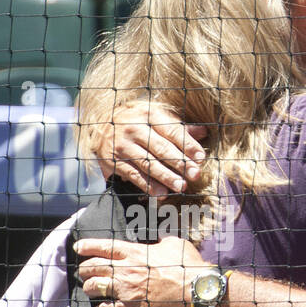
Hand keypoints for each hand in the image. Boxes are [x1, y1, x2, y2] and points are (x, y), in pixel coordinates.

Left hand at [73, 237, 209, 306]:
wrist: (195, 288)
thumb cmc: (187, 265)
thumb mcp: (174, 244)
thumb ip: (162, 241)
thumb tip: (160, 241)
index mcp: (134, 252)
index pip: (102, 247)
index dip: (87, 247)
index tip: (78, 248)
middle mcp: (125, 270)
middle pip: (92, 267)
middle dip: (85, 269)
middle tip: (84, 271)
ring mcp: (125, 290)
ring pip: (93, 287)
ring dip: (89, 288)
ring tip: (90, 289)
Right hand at [90, 100, 206, 196]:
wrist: (100, 124)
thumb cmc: (136, 120)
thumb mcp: (155, 116)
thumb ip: (179, 127)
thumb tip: (205, 132)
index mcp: (149, 113)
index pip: (171, 130)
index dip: (187, 144)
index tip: (200, 157)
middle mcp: (134, 127)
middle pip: (160, 147)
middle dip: (179, 162)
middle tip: (194, 174)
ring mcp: (123, 145)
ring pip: (147, 163)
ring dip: (165, 176)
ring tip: (181, 186)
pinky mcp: (114, 160)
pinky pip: (133, 174)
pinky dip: (147, 185)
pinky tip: (160, 193)